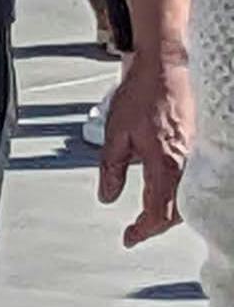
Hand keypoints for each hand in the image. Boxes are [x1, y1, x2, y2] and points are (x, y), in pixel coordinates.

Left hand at [101, 39, 191, 242]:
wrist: (165, 68)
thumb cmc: (141, 94)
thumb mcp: (115, 133)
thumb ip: (111, 168)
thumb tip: (107, 196)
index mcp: (166, 164)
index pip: (158, 212)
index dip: (143, 230)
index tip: (129, 238)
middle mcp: (188, 164)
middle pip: (178, 211)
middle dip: (157, 225)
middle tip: (137, 230)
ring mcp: (198, 156)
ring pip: (189, 198)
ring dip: (170, 211)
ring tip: (149, 216)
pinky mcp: (200, 148)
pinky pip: (195, 181)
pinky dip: (181, 194)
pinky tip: (169, 192)